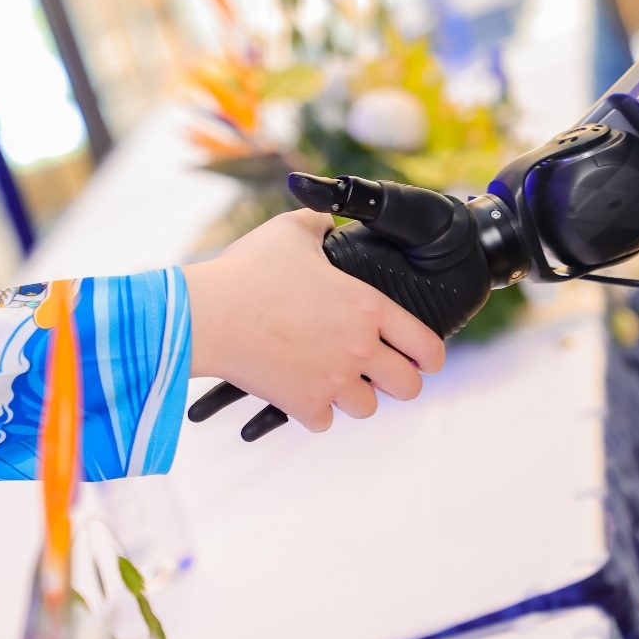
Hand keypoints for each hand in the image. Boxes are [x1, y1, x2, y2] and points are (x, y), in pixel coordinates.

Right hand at [182, 210, 445, 431]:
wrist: (208, 314)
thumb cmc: (248, 269)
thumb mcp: (291, 230)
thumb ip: (320, 221)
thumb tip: (328, 215)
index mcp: (368, 308)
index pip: (426, 346)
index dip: (430, 356)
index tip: (423, 360)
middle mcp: (359, 348)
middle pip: (407, 387)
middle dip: (398, 382)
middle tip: (379, 374)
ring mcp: (332, 380)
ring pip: (367, 408)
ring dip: (354, 396)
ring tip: (336, 380)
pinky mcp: (303, 404)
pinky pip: (324, 422)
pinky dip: (315, 411)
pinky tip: (303, 393)